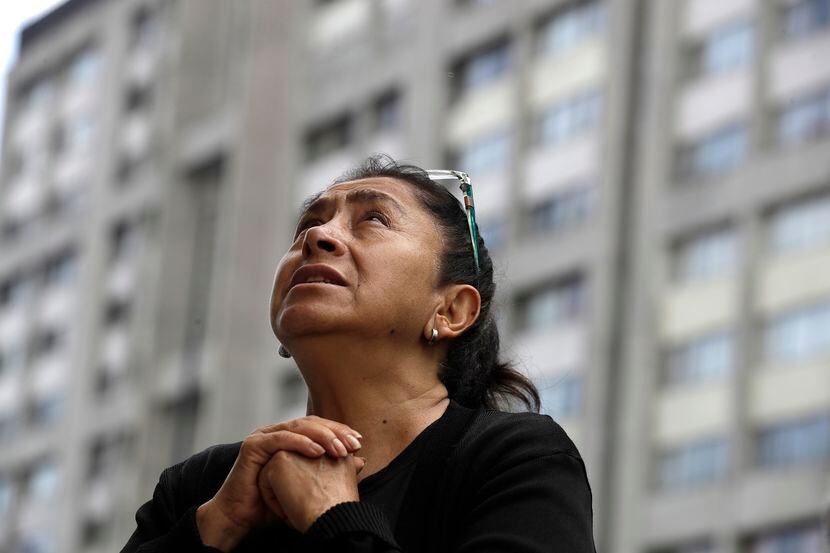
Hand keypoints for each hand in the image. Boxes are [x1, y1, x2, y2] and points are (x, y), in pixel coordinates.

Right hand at [197, 416, 363, 550]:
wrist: (241, 518)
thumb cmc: (273, 503)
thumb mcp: (308, 484)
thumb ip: (331, 470)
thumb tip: (362, 461)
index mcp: (288, 438)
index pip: (318, 427)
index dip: (339, 431)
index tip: (359, 442)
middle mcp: (276, 432)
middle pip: (311, 423)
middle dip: (335, 432)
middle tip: (354, 443)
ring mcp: (263, 436)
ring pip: (298, 427)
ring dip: (323, 436)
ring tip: (341, 449)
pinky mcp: (253, 445)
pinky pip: (280, 439)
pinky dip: (301, 443)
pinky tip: (318, 451)